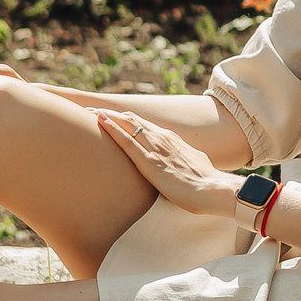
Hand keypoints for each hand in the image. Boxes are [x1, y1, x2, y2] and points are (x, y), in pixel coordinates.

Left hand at [97, 109, 240, 218]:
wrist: (214, 190)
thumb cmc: (206, 185)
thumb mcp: (193, 167)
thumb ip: (182, 162)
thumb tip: (179, 167)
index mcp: (172, 140)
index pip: (144, 125)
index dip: (126, 120)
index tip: (111, 117)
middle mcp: (163, 138)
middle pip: (132, 120)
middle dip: (111, 114)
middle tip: (90, 111)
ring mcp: (156, 148)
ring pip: (127, 125)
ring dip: (106, 116)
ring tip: (87, 112)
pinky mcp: (149, 162)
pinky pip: (127, 141)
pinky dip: (112, 129)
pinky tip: (99, 121)